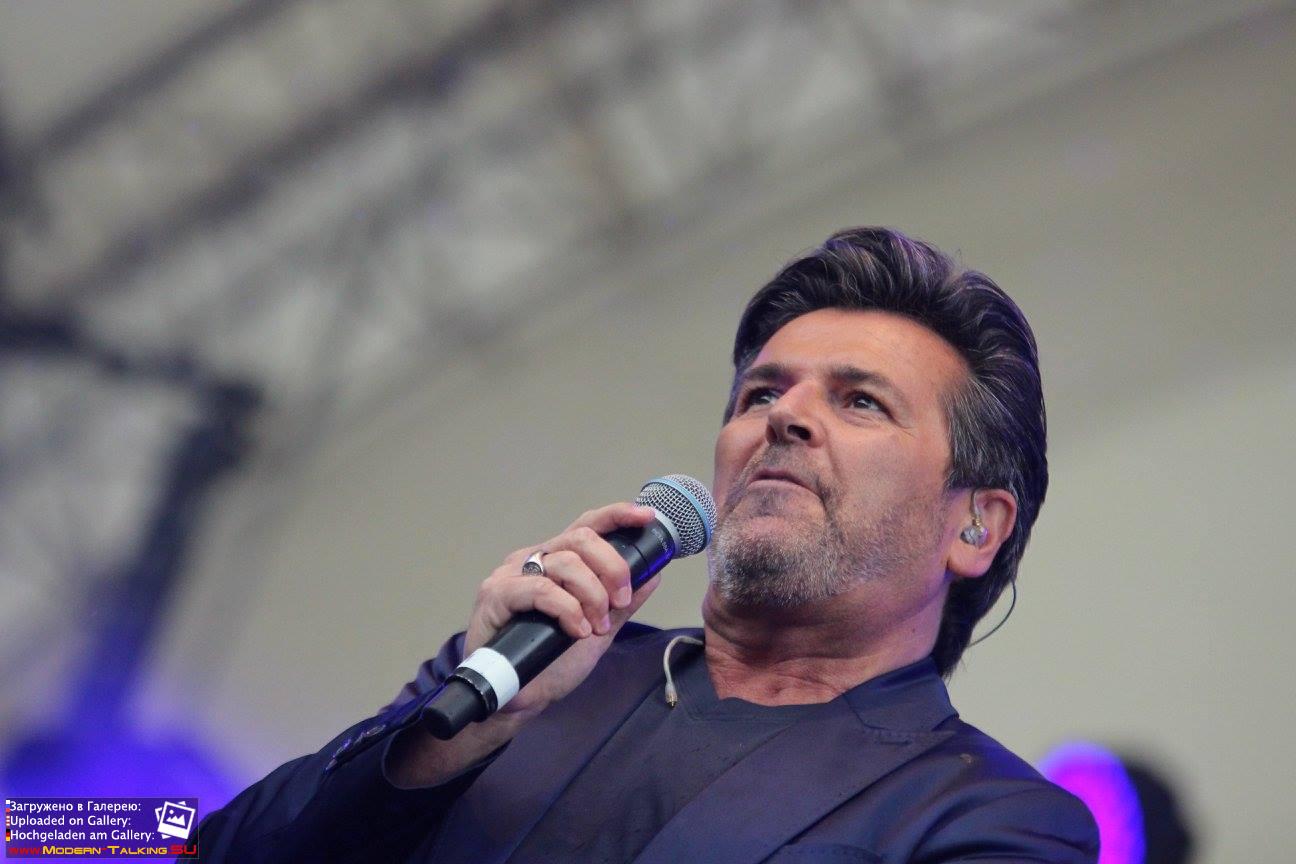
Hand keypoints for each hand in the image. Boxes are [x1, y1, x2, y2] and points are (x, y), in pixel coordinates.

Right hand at [463, 501, 662, 720]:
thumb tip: (653, 574)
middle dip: (612, 568)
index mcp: (555, 561)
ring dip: (592, 596)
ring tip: (595, 627)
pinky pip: (542, 590)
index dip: (617, 515)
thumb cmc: (550, 662)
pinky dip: (568, 610)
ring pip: (565, 563)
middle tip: (620, 600)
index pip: (587, 526)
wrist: (518, 700)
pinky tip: (577, 631)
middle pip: (581, 538)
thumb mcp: (598, 630)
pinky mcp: (496, 594)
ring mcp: (511, 574)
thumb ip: (622, 603)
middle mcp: (532, 559)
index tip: (646, 517)